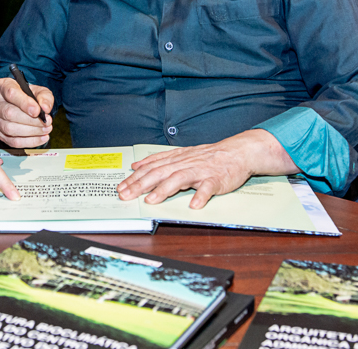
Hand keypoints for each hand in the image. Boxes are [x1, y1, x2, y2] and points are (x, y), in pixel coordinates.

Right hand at [0, 77, 53, 147]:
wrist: (22, 104)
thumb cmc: (30, 96)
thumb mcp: (40, 91)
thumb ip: (45, 97)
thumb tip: (45, 109)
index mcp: (3, 86)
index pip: (11, 93)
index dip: (24, 103)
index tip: (37, 111)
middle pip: (9, 113)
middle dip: (31, 121)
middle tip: (47, 122)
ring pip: (9, 129)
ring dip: (31, 132)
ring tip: (46, 130)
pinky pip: (12, 141)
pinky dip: (29, 142)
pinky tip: (41, 138)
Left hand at [116, 130, 298, 208]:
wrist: (237, 152)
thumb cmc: (208, 156)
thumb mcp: (181, 154)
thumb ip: (159, 161)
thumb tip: (137, 166)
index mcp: (176, 159)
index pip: (151, 168)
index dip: (134, 178)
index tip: (120, 188)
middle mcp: (185, 163)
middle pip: (159, 173)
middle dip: (141, 185)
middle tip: (126, 195)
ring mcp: (201, 171)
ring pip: (179, 179)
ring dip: (164, 190)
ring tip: (151, 200)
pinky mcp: (216, 179)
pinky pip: (208, 188)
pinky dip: (200, 196)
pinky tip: (193, 205)